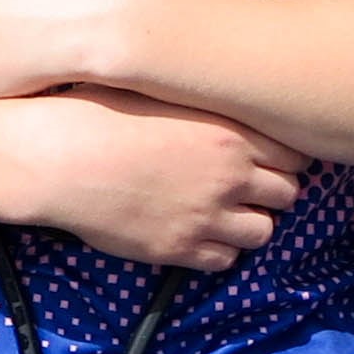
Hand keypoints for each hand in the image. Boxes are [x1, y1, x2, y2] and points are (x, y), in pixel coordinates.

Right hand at [13, 88, 309, 272]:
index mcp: (230, 131)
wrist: (60, 156)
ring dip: (249, 222)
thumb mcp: (167, 92)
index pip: (294, 153)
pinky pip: (225, 260)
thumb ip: (209, 103)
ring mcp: (207, 216)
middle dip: (272, 190)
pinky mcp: (180, 249)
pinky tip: (196, 231)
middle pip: (288, 194)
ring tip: (224, 211)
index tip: (268, 155)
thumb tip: (229, 98)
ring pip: (264, 232)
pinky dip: (218, 250)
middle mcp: (230, 175)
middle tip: (247, 185)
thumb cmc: (103, 111)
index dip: (284, 156)